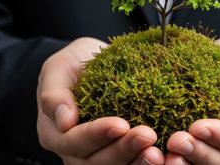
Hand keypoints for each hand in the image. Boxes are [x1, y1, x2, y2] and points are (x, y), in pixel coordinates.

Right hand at [36, 37, 163, 164]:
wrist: (89, 64)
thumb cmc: (73, 64)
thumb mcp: (58, 68)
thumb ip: (54, 93)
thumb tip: (65, 121)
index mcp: (55, 132)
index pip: (73, 141)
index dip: (96, 135)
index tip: (120, 124)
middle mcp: (73, 151)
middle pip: (95, 162)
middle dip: (122, 150)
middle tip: (148, 135)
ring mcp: (95, 155)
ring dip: (136, 162)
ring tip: (157, 152)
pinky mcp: (117, 153)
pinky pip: (130, 163)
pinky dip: (144, 162)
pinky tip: (164, 156)